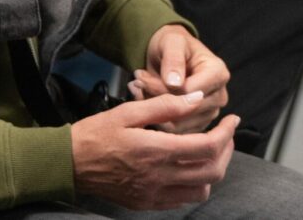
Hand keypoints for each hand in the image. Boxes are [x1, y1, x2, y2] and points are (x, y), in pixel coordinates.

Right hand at [71, 91, 238, 209]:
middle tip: (226, 134)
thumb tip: (195, 99)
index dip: (227, 133)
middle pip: (211, 171)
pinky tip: (189, 168)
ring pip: (201, 190)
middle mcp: (159, 177)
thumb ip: (166, 106)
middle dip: (226, 150)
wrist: (70, 164)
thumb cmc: (96, 134)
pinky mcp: (147, 204)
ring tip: (209, 150)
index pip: (207, 147)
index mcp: (156, 150)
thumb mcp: (129, 111)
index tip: (232, 120)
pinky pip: (182, 200)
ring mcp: (154, 194)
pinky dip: (195, 185)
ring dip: (213, 170)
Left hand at [129, 24, 229, 131]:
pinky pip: (174, 131)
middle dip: (155, 97)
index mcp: (219, 74)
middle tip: (135, 83)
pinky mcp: (198, 125)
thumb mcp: (171, 42)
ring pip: (178, 125)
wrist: (170, 52)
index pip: (189, 92)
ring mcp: (210, 113)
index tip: (140, 76)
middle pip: (184, 110)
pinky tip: (144, 100)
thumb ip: (173, 59)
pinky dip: (156, 118)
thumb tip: (174, 84)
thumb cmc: (173, 44)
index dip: (162, 88)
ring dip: (153, 109)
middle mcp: (219, 96)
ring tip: (138, 89)